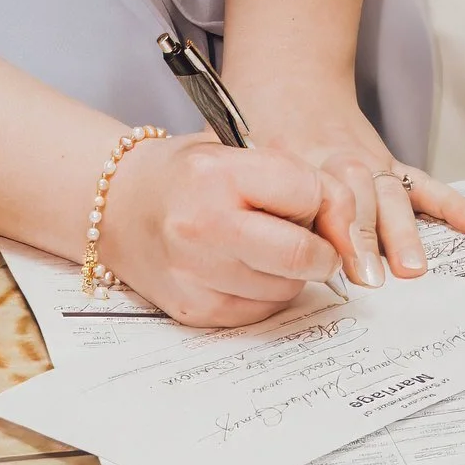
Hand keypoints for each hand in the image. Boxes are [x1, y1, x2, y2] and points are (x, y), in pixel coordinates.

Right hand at [94, 133, 344, 327]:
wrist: (115, 207)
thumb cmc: (183, 176)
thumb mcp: (234, 153)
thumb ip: (293, 178)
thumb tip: (349, 226)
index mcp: (215, 174)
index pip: (307, 193)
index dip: (326, 200)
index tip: (322, 204)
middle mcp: (201, 227)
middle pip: (300, 254)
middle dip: (325, 251)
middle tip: (320, 243)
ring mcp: (195, 276)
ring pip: (285, 289)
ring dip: (295, 274)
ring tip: (268, 248)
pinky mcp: (195, 311)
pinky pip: (259, 312)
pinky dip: (267, 294)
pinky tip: (245, 268)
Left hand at [224, 78, 464, 285]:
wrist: (287, 77)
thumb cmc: (253, 122)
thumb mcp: (226, 145)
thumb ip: (231, 183)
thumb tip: (216, 240)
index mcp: (292, 156)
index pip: (312, 193)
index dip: (323, 226)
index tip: (328, 261)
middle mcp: (334, 157)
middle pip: (354, 194)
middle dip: (364, 237)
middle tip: (369, 277)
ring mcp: (366, 159)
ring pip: (389, 192)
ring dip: (402, 231)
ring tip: (413, 268)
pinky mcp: (387, 162)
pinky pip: (421, 182)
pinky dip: (449, 202)